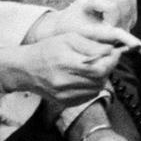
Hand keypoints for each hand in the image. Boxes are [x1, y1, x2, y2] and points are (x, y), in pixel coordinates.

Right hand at [0, 32, 125, 103]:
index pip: (98, 67)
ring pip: (96, 89)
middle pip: (99, 79)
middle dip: (108, 68)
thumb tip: (110, 50)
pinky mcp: (65, 102)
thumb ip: (90, 45)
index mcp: (65, 62)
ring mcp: (64, 94)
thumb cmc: (47, 49)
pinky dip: (92, 86)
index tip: (115, 52)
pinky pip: (88, 96)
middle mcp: (64, 82)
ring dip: (100, 77)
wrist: (25, 69)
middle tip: (106, 58)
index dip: (112, 61)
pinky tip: (85, 77)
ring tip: (93, 67)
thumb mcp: (68, 38)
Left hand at [56, 0, 140, 37]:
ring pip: (121, 0)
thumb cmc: (79, 14)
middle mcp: (126, 26)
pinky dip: (96, 3)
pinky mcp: (110, 34)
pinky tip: (88, 11)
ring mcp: (120, 32)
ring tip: (90, 9)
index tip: (98, 0)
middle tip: (92, 5)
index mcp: (127, 17)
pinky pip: (112, 8)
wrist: (61, 27)